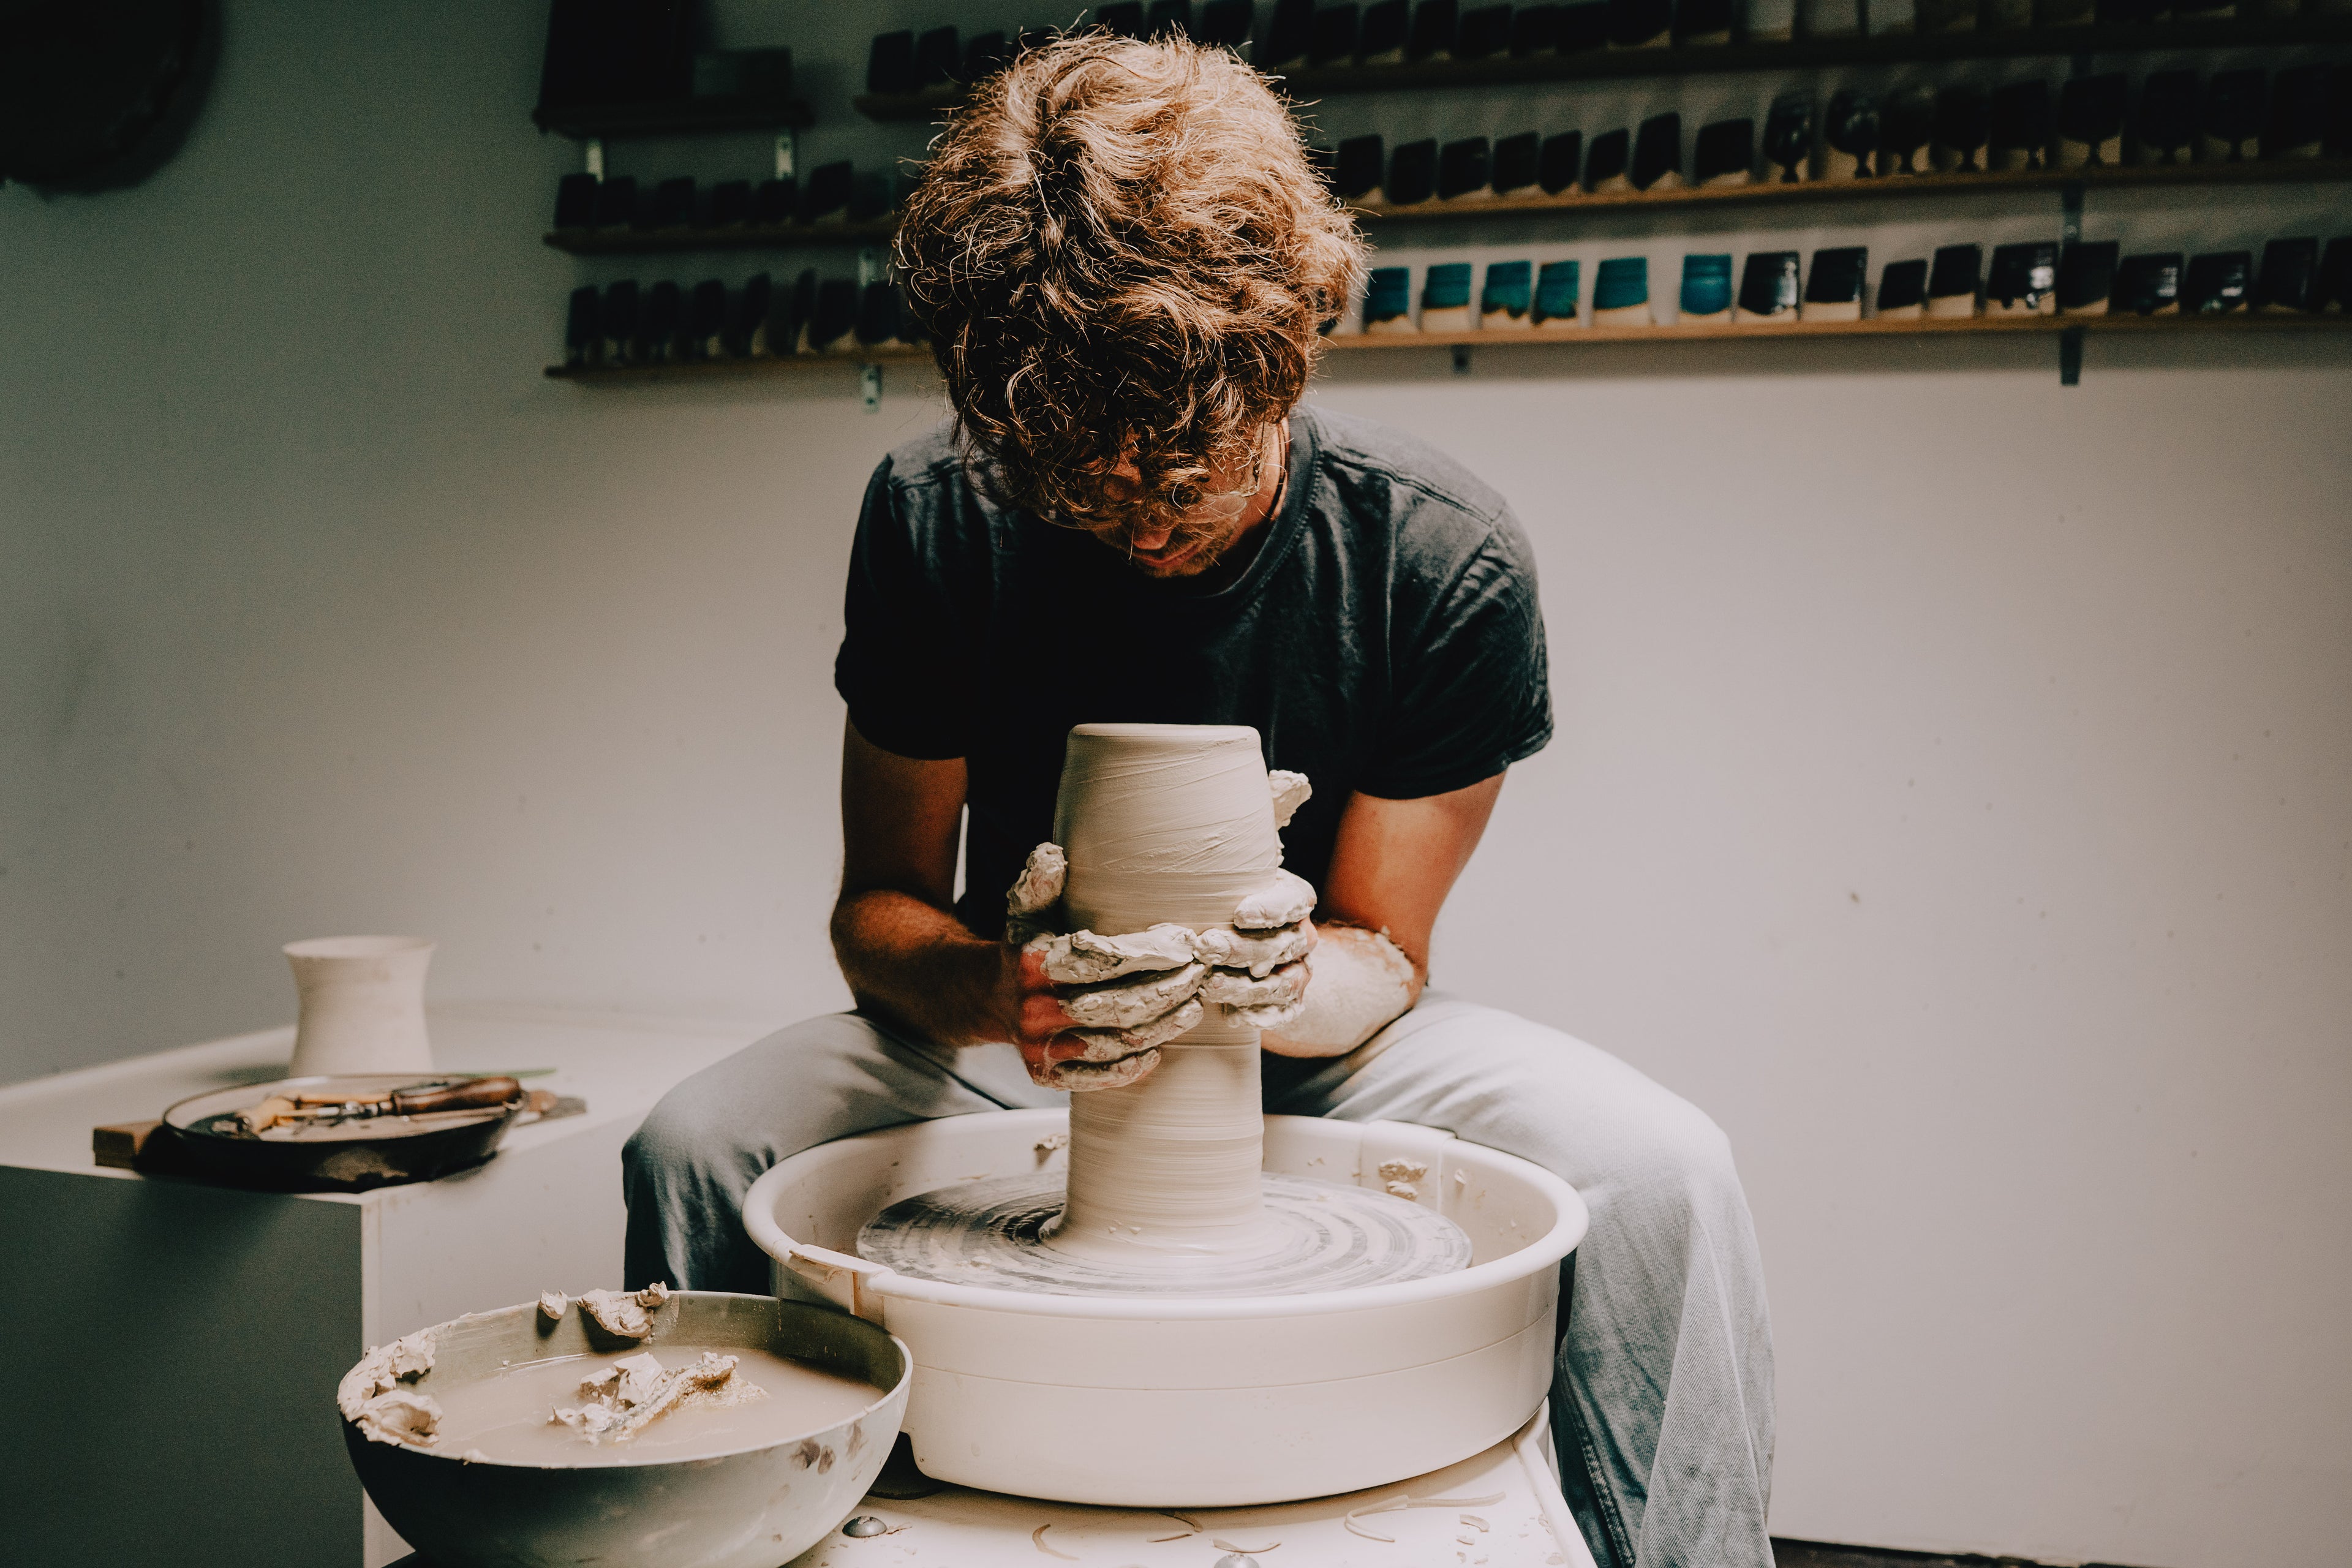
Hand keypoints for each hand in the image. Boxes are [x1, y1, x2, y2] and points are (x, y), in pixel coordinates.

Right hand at [1007, 770, 1318, 1090]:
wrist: (988, 997)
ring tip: (1194, 1006)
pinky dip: (1130, 1068)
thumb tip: (1053, 855)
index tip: (1185, 944)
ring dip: (1161, 1027)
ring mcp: (1039, 1046)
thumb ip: (1041, 883)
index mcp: (1033, 964)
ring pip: (1115, 1043)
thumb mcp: (1027, 909)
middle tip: (1201, 975)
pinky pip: (1096, 1078)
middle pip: (1117, 1005)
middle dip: (1167, 990)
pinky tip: (1159, 1049)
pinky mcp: (1045, 1075)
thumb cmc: (1024, 947)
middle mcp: (1033, 1009)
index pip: (1106, 960)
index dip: (1151, 953)